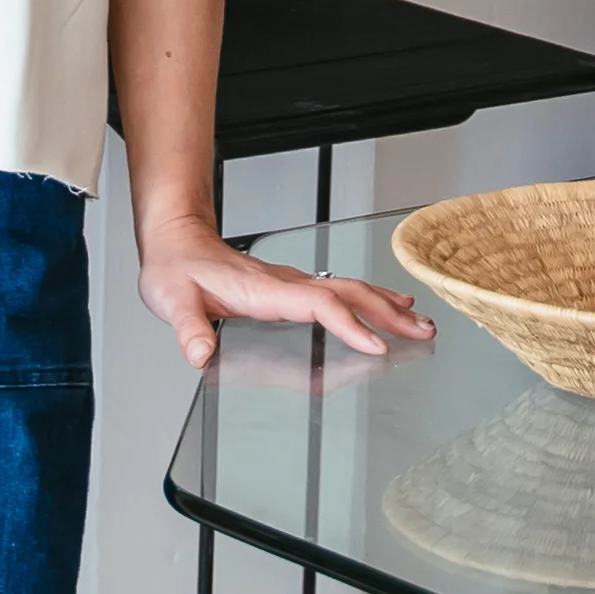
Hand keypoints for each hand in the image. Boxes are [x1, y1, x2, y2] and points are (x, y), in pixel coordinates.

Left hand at [137, 209, 434, 373]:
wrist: (175, 239)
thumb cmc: (175, 268)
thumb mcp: (171, 300)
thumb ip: (187, 327)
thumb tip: (198, 354)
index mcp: (263, 290)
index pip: (317, 304)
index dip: (349, 323)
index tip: (377, 345)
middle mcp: (284, 283)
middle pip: (348, 293)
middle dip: (388, 313)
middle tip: (424, 332)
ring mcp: (290, 283)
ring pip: (349, 288)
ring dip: (386, 305)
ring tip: (421, 322)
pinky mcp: (290, 286)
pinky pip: (339, 291)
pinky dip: (369, 299)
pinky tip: (386, 306)